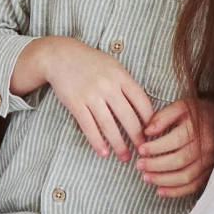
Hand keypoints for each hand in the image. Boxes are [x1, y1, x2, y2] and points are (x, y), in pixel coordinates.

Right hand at [23, 37, 156, 159]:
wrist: (60, 55)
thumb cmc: (91, 62)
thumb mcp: (113, 67)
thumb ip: (127, 84)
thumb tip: (143, 107)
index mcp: (121, 76)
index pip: (142, 101)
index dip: (150, 119)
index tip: (153, 132)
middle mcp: (108, 86)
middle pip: (128, 117)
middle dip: (138, 137)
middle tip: (143, 150)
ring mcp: (91, 95)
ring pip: (109, 125)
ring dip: (118, 144)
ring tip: (125, 157)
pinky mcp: (75, 103)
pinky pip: (88, 126)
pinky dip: (96, 141)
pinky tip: (103, 152)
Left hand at [134, 99, 213, 198]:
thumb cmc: (198, 113)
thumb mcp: (181, 106)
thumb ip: (163, 116)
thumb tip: (147, 131)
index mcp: (196, 130)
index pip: (174, 142)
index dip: (155, 148)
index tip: (141, 150)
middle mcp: (205, 148)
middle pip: (178, 161)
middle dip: (156, 165)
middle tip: (139, 165)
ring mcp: (209, 162)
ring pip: (185, 176)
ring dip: (163, 180)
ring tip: (146, 177)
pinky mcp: (209, 172)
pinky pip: (193, 186)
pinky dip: (176, 191)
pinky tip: (160, 191)